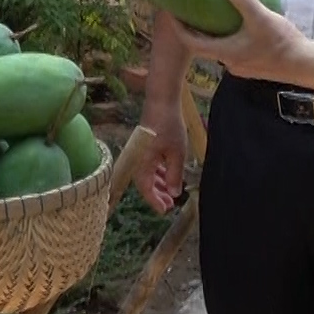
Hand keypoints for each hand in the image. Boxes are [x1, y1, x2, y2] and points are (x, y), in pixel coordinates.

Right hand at [133, 96, 186, 213]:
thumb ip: (175, 175)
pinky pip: (149, 165)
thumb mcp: (177, 153)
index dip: (155, 201)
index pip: (145, 189)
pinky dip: (158, 172)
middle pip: (145, 183)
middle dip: (157, 195)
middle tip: (171, 204)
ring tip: (172, 192)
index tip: (165, 211)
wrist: (161, 101)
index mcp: (142, 163)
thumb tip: (174, 193)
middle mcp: (137, 159)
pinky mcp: (144, 146)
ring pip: (147, 174)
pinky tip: (168, 175)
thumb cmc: (169, 126)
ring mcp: (140, 152)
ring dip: (159, 184)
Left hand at [169, 0, 313, 86]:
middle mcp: (229, 63)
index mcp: (225, 52)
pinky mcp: (254, 66)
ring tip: (214, 14)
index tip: (171, 12)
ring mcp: (242, 66)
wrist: (305, 65)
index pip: (191, 42)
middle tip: (191, 9)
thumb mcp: (260, 16)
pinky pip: (234, 50)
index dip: (179, 28)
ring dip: (214, 34)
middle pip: (203, 46)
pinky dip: (229, 38)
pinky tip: (239, 26)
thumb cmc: (281, 43)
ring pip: (220, 48)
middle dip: (195, 29)